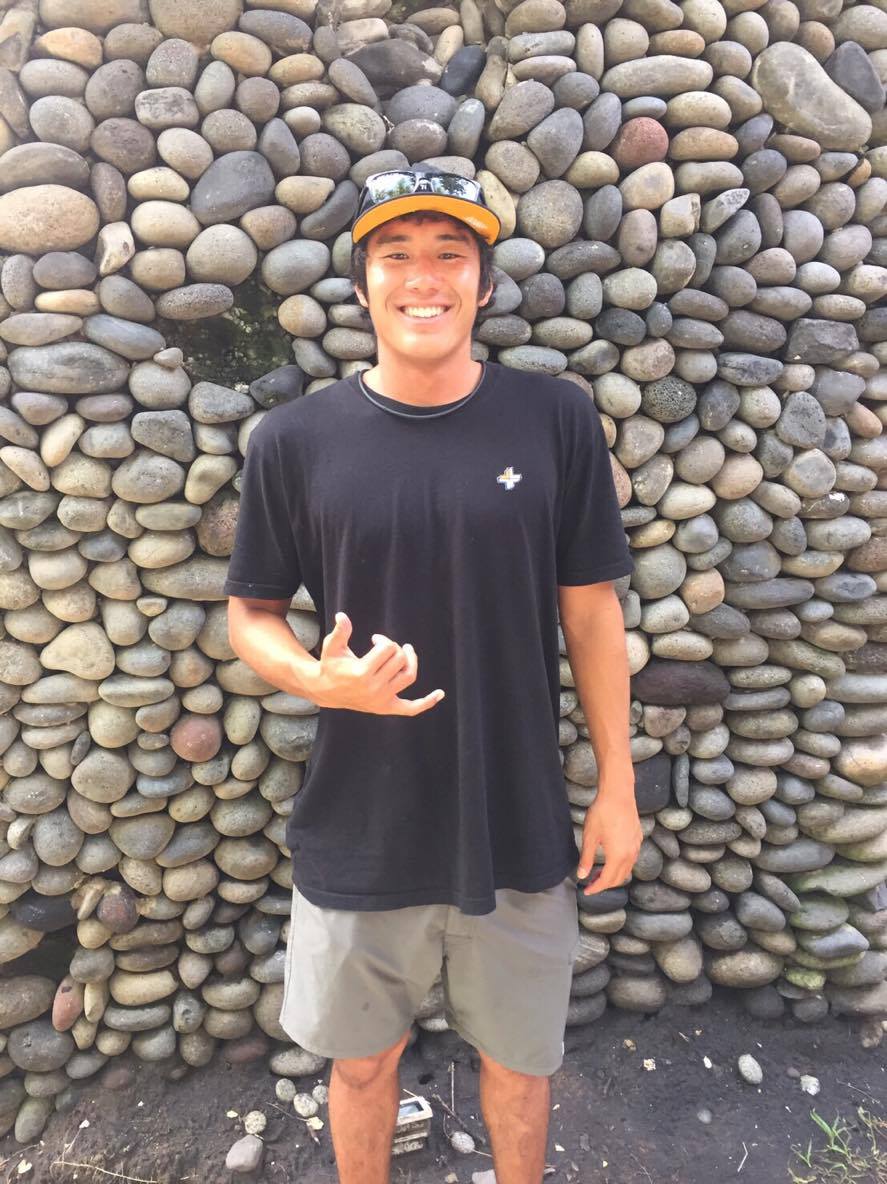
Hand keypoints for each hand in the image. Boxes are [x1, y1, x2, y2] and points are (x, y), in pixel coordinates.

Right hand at [308, 611, 445, 715]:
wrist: (326, 691)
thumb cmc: (331, 664)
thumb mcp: (332, 647)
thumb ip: (340, 632)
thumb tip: (342, 616)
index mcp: (361, 673)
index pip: (388, 648)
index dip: (384, 639)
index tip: (375, 638)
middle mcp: (373, 689)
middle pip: (400, 660)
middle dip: (395, 647)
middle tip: (385, 645)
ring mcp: (381, 700)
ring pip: (408, 676)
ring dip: (412, 661)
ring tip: (407, 651)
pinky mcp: (386, 708)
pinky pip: (411, 709)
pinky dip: (426, 702)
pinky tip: (440, 694)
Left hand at [576, 777, 643, 895]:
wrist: (618, 794)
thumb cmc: (602, 813)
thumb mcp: (590, 837)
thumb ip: (586, 858)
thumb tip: (581, 875)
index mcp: (618, 857)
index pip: (606, 881)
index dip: (596, 888)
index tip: (586, 891)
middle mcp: (630, 855)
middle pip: (619, 878)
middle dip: (604, 884)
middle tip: (590, 882)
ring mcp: (636, 847)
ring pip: (627, 869)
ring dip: (613, 875)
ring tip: (599, 872)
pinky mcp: (638, 838)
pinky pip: (631, 859)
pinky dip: (621, 865)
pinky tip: (611, 858)